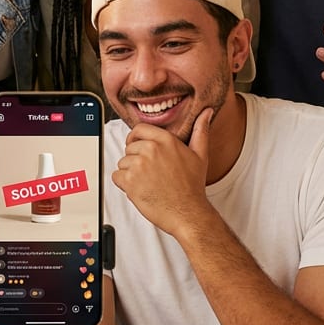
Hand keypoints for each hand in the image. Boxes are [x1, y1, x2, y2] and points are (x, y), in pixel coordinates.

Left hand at [110, 108, 214, 239]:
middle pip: (129, 147)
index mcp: (166, 140)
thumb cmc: (192, 187)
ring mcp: (139, 165)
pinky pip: (116, 177)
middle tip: (150, 173)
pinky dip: (124, 185)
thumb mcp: (200, 154)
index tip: (138, 148)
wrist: (188, 212)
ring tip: (148, 183)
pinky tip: (140, 189)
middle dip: (135, 160)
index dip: (136, 139)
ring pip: (122, 163)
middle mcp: (151, 149)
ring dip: (130, 174)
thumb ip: (200, 130)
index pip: (138, 129)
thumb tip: (207, 112)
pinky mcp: (130, 180)